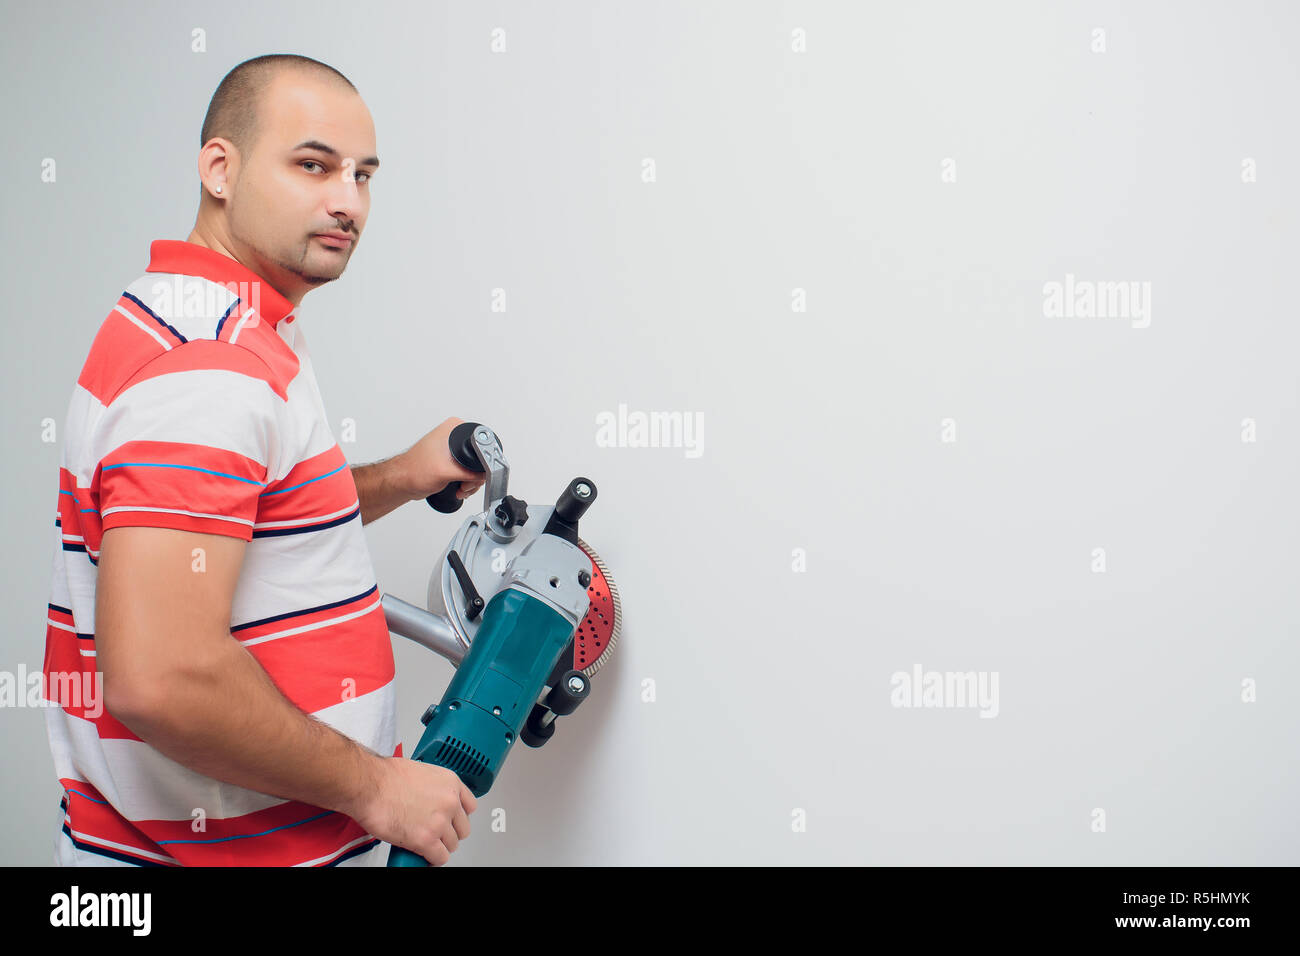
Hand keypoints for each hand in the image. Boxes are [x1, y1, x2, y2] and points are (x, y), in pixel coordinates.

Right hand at [355, 757, 477, 865]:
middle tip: (437, 833)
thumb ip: (432, 787)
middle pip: (462, 828)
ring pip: (451, 845)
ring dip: (439, 846)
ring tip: (427, 844)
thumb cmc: (385, 776)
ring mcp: (440, 822)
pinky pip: (439, 858)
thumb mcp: (421, 772)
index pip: (470, 806)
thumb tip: (429, 798)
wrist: (369, 786)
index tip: (453, 820)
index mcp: (450, 783)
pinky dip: (433, 859)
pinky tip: (425, 856)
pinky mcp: (426, 840)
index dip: (459, 816)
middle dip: (449, 832)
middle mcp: (450, 802)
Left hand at [399, 417, 486, 501]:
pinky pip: (468, 470)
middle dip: (475, 476)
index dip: (482, 461)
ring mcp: (453, 448)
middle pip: (480, 457)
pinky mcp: (451, 460)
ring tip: (461, 488)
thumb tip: (485, 474)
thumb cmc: (414, 471)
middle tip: (465, 484)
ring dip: (471, 481)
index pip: (481, 443)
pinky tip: (459, 488)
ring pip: (475, 466)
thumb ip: (470, 472)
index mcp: (454, 429)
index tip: (474, 474)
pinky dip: (466, 481)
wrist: (402, 482)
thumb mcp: (447, 471)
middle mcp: (454, 436)